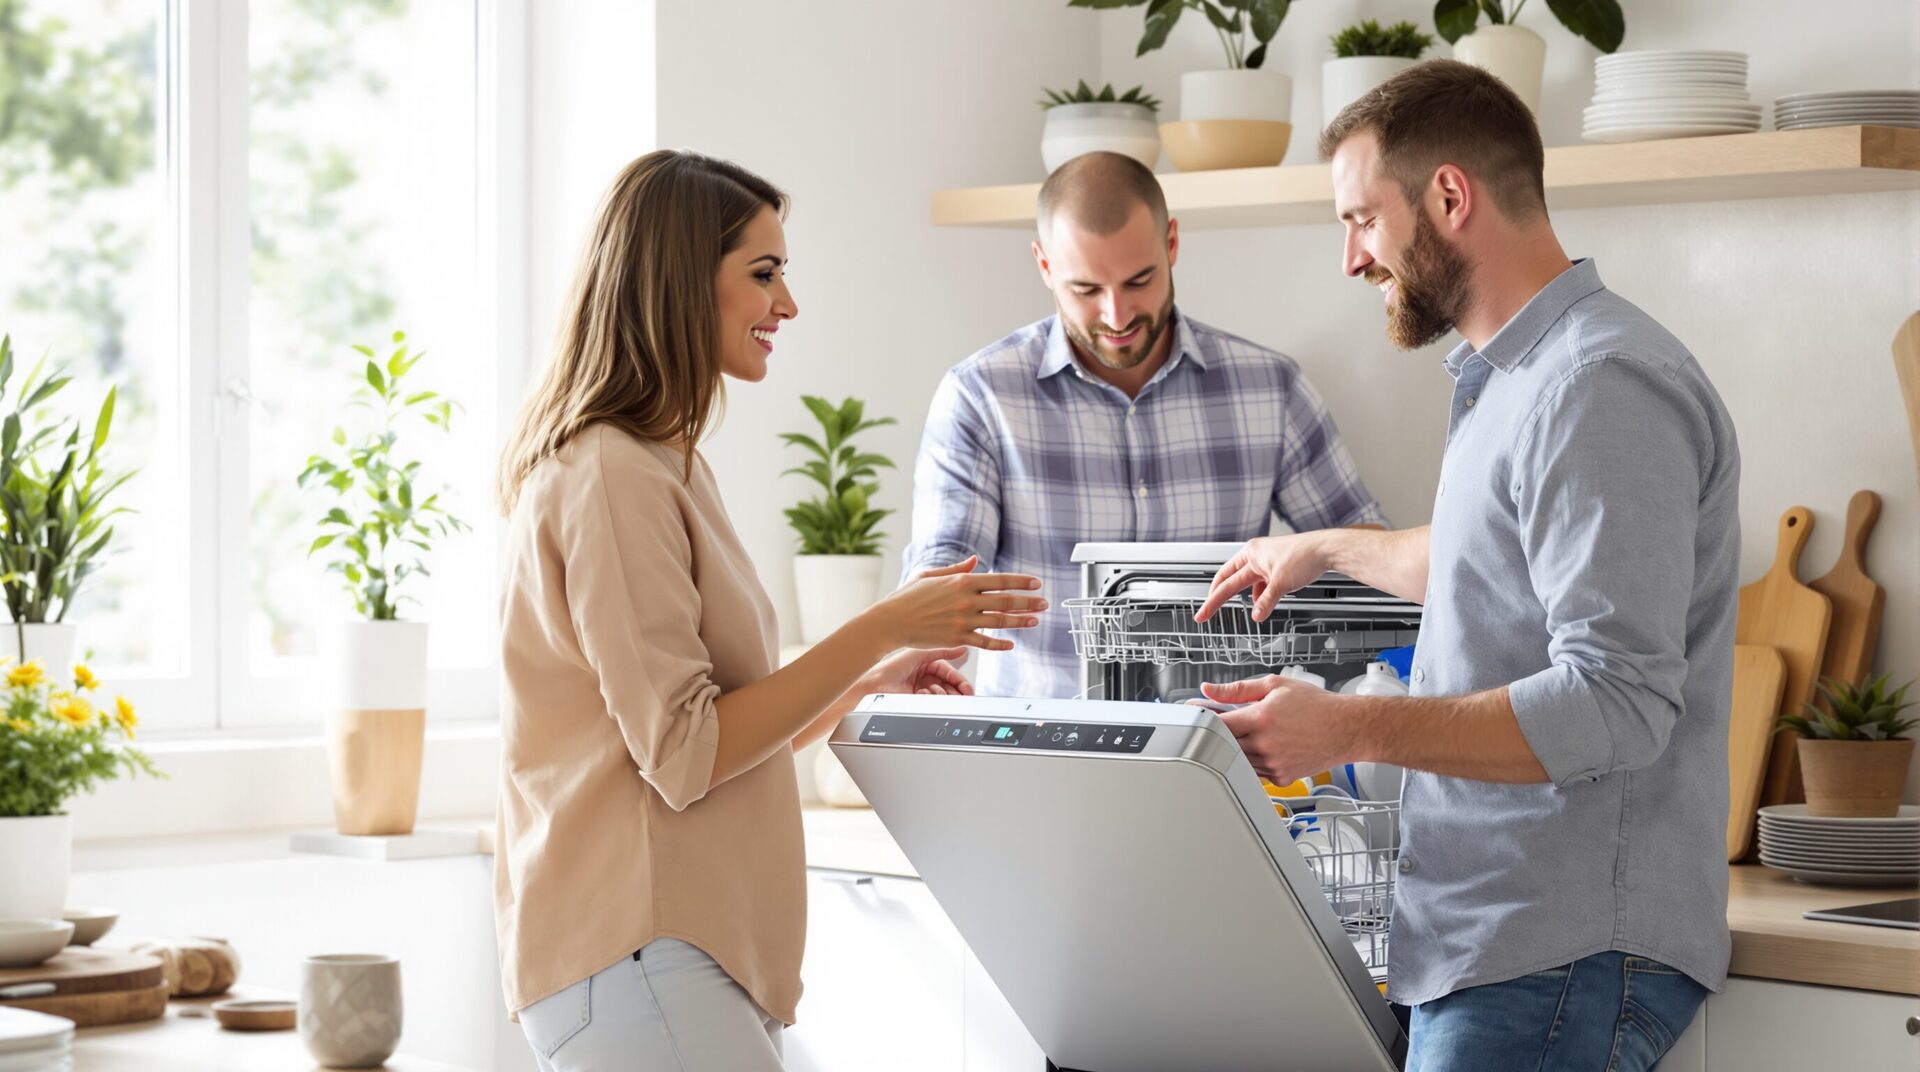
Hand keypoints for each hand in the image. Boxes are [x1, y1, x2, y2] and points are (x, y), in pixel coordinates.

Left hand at [857, 646, 973, 696]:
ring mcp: (921, 690)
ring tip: (933, 692)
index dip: (959, 680)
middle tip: (963, 695)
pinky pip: (932, 703)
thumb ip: (942, 651)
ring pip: (942, 696)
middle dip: (955, 691)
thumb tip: (962, 648)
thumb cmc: (891, 667)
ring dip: (942, 695)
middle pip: (948, 686)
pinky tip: (924, 695)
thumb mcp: (919, 654)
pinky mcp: (917, 702)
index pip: (949, 673)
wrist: (875, 686)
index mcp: (926, 664)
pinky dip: (931, 700)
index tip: (967, 688)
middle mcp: (924, 678)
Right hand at [868, 556, 1043, 652]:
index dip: (1021, 582)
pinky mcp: (957, 638)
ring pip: (1000, 621)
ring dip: (1021, 621)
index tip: (1036, 583)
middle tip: (1044, 603)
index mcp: (961, 581)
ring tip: (1035, 620)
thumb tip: (976, 561)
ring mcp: (963, 621)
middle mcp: (966, 600)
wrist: (891, 621)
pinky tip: (1011, 644)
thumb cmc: (907, 597)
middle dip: (1029, 602)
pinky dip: (999, 644)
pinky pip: (984, 642)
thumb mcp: (931, 575)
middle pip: (1006, 600)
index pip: (1000, 580)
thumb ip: (957, 569)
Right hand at [1193, 535, 1328, 623]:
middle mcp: (1255, 555)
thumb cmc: (1304, 556)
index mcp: (1250, 554)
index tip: (1202, 614)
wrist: (1327, 549)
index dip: (1212, 601)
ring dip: (1249, 596)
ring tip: (1252, 609)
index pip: (1224, 582)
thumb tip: (1256, 615)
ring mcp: (1266, 560)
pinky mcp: (1277, 566)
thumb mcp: (1281, 584)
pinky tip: (1268, 600)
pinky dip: (1262, 593)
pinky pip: (1262, 583)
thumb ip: (1266, 602)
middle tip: (1209, 612)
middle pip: (1232, 580)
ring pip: (1249, 583)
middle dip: (1221, 597)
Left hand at [1199, 675, 1355, 784]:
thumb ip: (1237, 689)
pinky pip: (1255, 772)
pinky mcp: (1281, 778)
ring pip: (1238, 760)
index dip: (1201, 719)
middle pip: (1224, 744)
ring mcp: (1272, 764)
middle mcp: (1265, 744)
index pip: (1217, 724)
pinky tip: (1265, 747)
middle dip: (1220, 734)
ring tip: (1253, 732)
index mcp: (1260, 718)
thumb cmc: (1316, 705)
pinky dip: (1254, 761)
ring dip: (1237, 748)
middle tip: (1225, 722)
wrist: (1346, 728)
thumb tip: (1209, 689)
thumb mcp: (1275, 686)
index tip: (1194, 716)